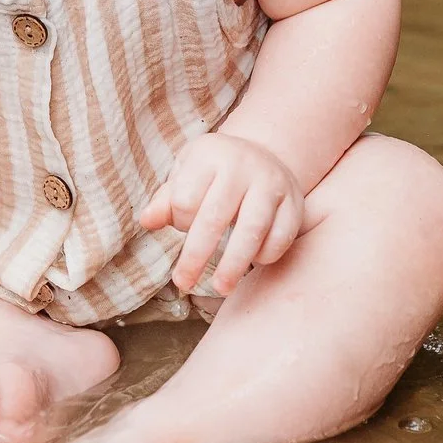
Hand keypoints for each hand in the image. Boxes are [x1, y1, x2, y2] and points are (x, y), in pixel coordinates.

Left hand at [138, 132, 305, 295]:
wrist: (263, 154)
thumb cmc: (214, 171)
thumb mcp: (187, 173)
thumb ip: (166, 199)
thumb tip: (147, 221)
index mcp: (209, 155)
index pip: (185, 199)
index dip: (180, 222)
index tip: (182, 229)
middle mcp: (243, 165)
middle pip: (214, 218)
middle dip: (196, 256)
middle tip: (183, 284)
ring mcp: (272, 182)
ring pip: (251, 230)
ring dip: (233, 265)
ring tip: (221, 289)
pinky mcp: (295, 202)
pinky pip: (280, 237)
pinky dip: (266, 256)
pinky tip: (253, 262)